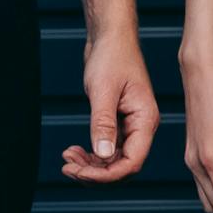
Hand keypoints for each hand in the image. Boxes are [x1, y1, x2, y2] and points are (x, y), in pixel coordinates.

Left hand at [61, 30, 158, 183]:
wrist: (110, 37)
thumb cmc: (111, 56)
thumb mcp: (103, 91)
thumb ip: (103, 123)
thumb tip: (101, 154)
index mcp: (145, 120)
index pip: (132, 162)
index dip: (106, 174)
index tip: (80, 173)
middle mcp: (141, 126)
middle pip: (122, 166)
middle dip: (95, 173)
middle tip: (67, 168)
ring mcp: (130, 125)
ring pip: (113, 159)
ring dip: (90, 165)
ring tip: (67, 159)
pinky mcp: (119, 122)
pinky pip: (107, 148)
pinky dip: (91, 154)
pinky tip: (74, 151)